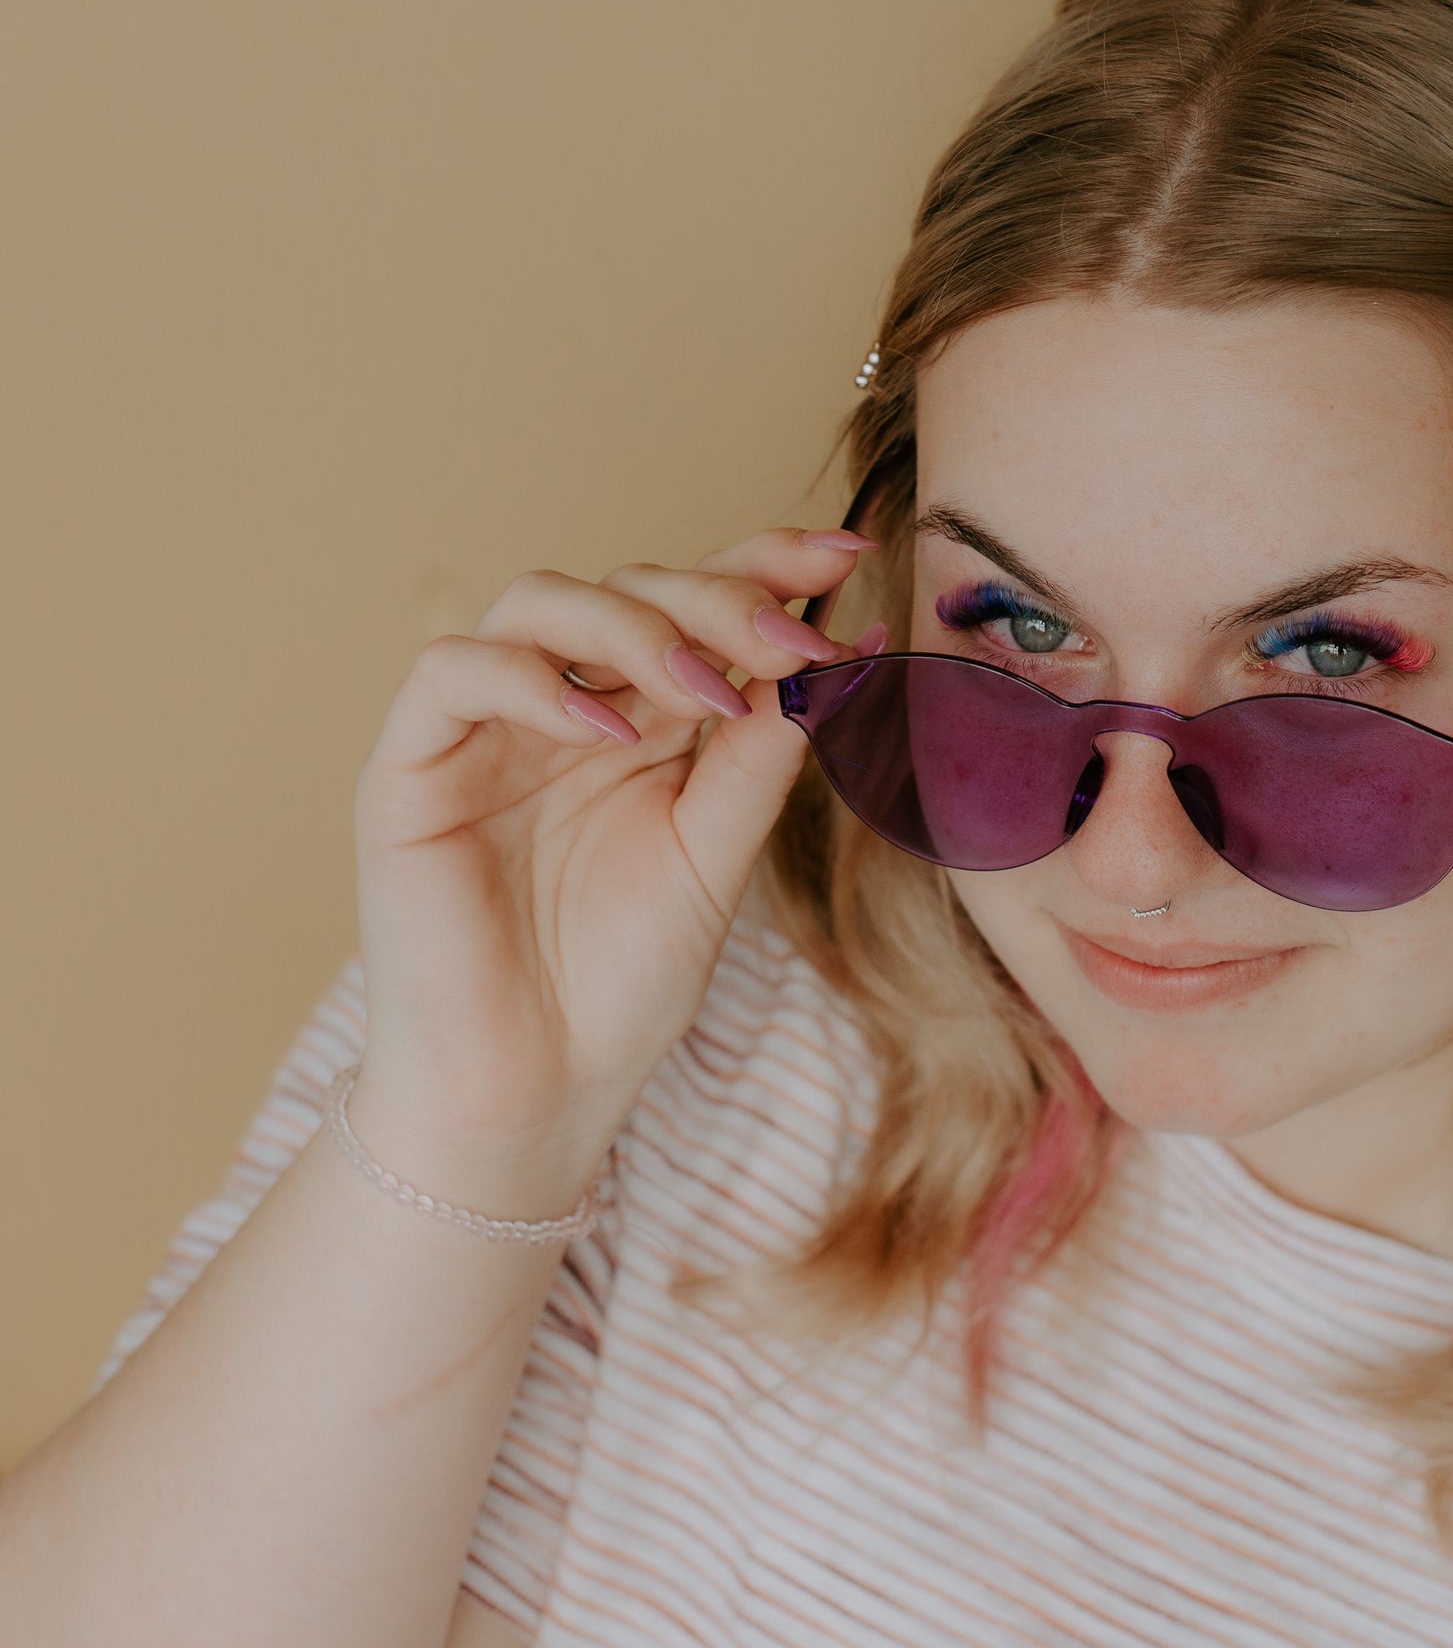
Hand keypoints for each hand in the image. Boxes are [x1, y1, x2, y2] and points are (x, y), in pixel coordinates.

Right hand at [346, 527, 868, 1189]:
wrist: (537, 1094)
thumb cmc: (622, 984)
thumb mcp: (716, 856)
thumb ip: (758, 755)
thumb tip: (831, 655)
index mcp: (639, 719)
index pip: (694, 606)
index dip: (764, 564)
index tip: (848, 552)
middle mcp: (562, 706)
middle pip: (629, 588)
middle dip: (719, 597)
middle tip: (792, 636)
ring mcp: (483, 730)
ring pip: (539, 602)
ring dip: (633, 627)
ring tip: (701, 687)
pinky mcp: (410, 768)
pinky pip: (452, 673)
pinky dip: (531, 680)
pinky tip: (605, 734)